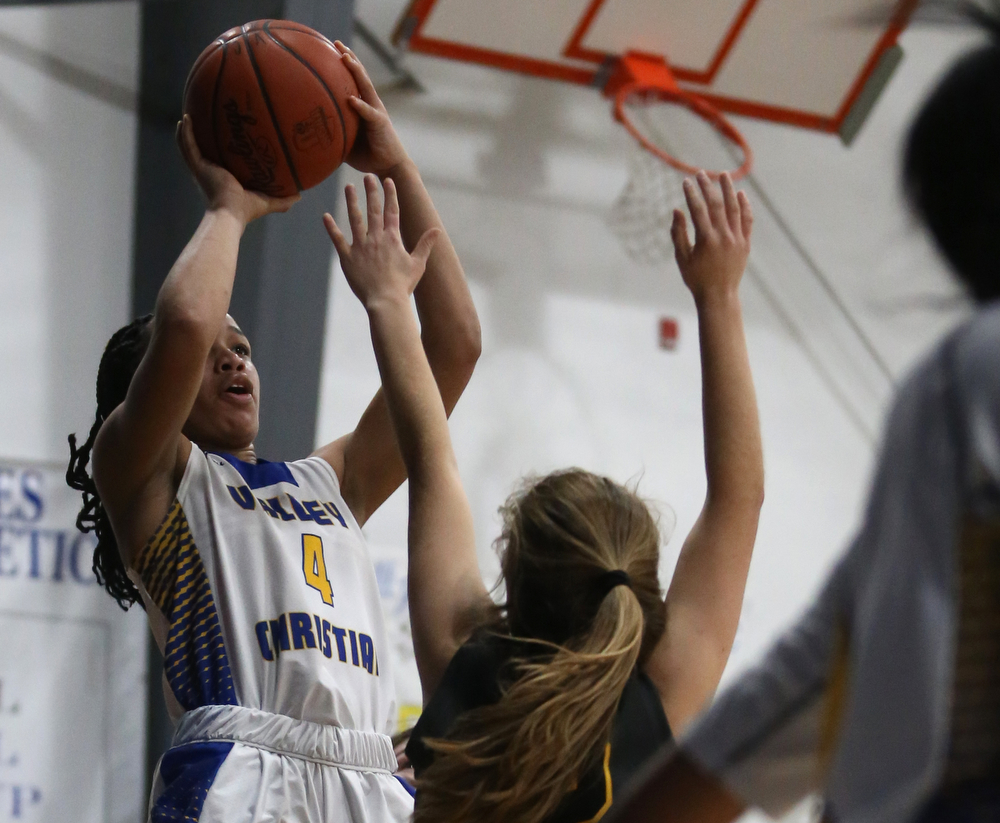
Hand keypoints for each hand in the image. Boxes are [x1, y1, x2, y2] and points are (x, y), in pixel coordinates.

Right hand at [176, 114, 299, 224]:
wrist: (231, 214)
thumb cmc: (247, 210)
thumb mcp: (268, 201)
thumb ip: (283, 199)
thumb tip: (300, 195)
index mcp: (223, 178)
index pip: (220, 161)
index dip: (221, 149)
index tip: (226, 135)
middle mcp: (209, 172)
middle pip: (203, 151)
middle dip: (202, 137)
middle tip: (204, 119)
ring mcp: (201, 168)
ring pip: (189, 146)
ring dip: (188, 131)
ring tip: (188, 116)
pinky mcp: (198, 166)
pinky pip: (187, 145)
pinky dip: (185, 133)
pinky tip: (185, 119)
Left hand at [324, 174, 438, 308]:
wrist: (386, 301)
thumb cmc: (403, 285)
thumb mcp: (418, 264)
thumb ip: (425, 244)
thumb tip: (437, 229)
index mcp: (393, 239)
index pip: (392, 211)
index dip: (390, 194)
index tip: (388, 180)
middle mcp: (376, 238)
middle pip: (373, 209)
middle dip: (371, 191)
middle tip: (368, 176)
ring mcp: (361, 246)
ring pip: (355, 219)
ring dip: (352, 202)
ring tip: (348, 187)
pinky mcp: (348, 258)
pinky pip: (338, 239)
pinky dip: (331, 228)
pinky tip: (326, 216)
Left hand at [335, 41, 410, 175]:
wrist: (389, 166)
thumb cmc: (367, 155)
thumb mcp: (345, 140)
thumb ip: (332, 132)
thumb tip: (307, 134)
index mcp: (364, 105)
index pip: (354, 79)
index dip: (345, 64)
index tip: (332, 49)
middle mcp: (371, 103)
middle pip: (360, 75)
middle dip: (349, 57)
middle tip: (336, 43)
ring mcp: (376, 111)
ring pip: (365, 86)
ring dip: (356, 71)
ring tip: (345, 58)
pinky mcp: (380, 124)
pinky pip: (368, 113)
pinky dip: (359, 106)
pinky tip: (350, 99)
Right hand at [672, 172, 751, 301]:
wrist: (719, 296)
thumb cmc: (696, 278)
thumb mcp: (682, 258)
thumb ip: (678, 234)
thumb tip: (676, 211)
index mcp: (706, 240)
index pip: (698, 209)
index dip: (691, 194)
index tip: (686, 182)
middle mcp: (724, 236)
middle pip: (716, 204)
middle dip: (708, 187)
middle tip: (701, 173)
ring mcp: (737, 239)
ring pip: (734, 208)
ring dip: (729, 189)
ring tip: (724, 175)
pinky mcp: (745, 243)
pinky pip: (747, 220)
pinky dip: (744, 206)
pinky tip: (741, 194)